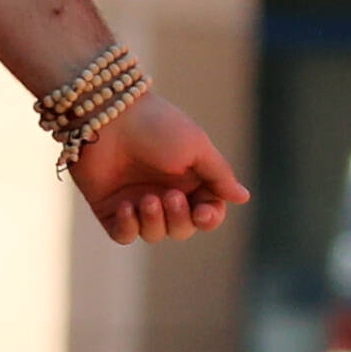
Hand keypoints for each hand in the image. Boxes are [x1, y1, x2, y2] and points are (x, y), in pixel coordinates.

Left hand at [73, 92, 244, 245]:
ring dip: (154, 222)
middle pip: (183, 229)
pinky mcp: (110, 209)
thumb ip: (219, 175)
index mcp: (190, 178)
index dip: (209, 218)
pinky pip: (124, 235)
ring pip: (155, 235)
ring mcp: (137, 202)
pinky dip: (129, 227)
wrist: (107, 116)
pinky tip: (125, 206)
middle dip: (180, 219)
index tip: (203, 212)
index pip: (208, 212)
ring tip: (146, 199)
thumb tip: (243, 197)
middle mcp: (165, 193)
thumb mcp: (196, 146)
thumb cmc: (156, 126)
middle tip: (170, 196)